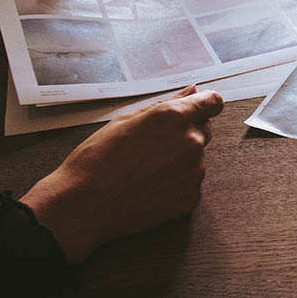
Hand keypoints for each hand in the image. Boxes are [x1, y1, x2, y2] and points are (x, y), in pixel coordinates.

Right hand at [21, 86, 223, 263]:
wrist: (84, 206)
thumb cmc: (97, 160)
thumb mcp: (126, 120)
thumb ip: (166, 104)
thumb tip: (191, 91)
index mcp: (174, 117)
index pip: (212, 102)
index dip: (204, 104)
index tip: (197, 109)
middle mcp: (191, 142)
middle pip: (205, 129)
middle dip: (186, 132)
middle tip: (153, 145)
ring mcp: (194, 172)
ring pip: (196, 158)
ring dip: (179, 160)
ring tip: (144, 169)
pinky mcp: (191, 197)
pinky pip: (190, 182)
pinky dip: (176, 183)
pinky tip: (149, 186)